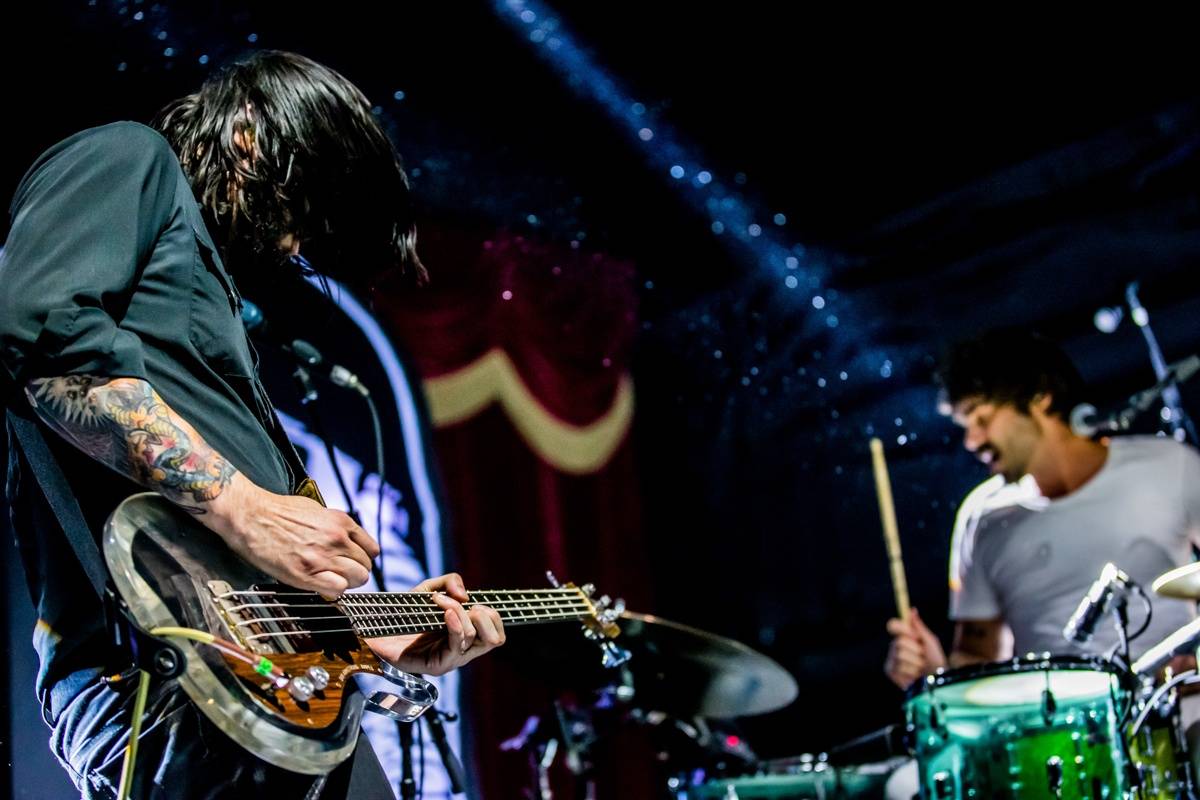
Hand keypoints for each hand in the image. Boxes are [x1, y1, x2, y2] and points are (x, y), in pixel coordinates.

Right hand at [205, 473, 379, 594]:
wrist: (249, 515)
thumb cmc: (277, 511)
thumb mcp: (316, 509)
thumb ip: (335, 525)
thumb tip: (345, 539)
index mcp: (341, 521)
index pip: (372, 549)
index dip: (363, 559)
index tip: (353, 563)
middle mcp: (336, 538)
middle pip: (365, 566)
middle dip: (355, 572)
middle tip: (340, 574)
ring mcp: (322, 556)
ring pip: (357, 579)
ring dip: (346, 582)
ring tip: (331, 580)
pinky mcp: (305, 573)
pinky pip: (338, 590)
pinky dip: (333, 591)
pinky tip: (321, 586)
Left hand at [366, 572, 504, 675]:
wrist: (376, 632)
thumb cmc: (403, 615)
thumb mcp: (427, 590)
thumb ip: (449, 582)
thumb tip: (465, 595)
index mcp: (465, 634)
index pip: (498, 631)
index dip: (492, 614)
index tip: (472, 601)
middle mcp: (463, 649)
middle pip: (496, 638)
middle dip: (486, 616)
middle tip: (465, 605)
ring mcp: (452, 658)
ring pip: (476, 638)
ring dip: (461, 613)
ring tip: (443, 603)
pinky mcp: (438, 665)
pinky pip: (457, 645)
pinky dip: (455, 624)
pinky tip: (446, 613)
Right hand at [884, 608, 945, 688]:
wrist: (937, 680)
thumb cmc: (936, 660)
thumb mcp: (930, 641)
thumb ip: (919, 626)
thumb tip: (912, 609)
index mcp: (903, 636)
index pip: (893, 625)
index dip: (902, 628)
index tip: (914, 635)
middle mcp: (894, 646)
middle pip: (899, 642)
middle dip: (915, 650)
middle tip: (922, 657)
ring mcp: (891, 659)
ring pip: (900, 656)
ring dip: (915, 663)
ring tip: (920, 668)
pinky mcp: (890, 671)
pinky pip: (899, 668)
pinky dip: (911, 672)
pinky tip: (914, 676)